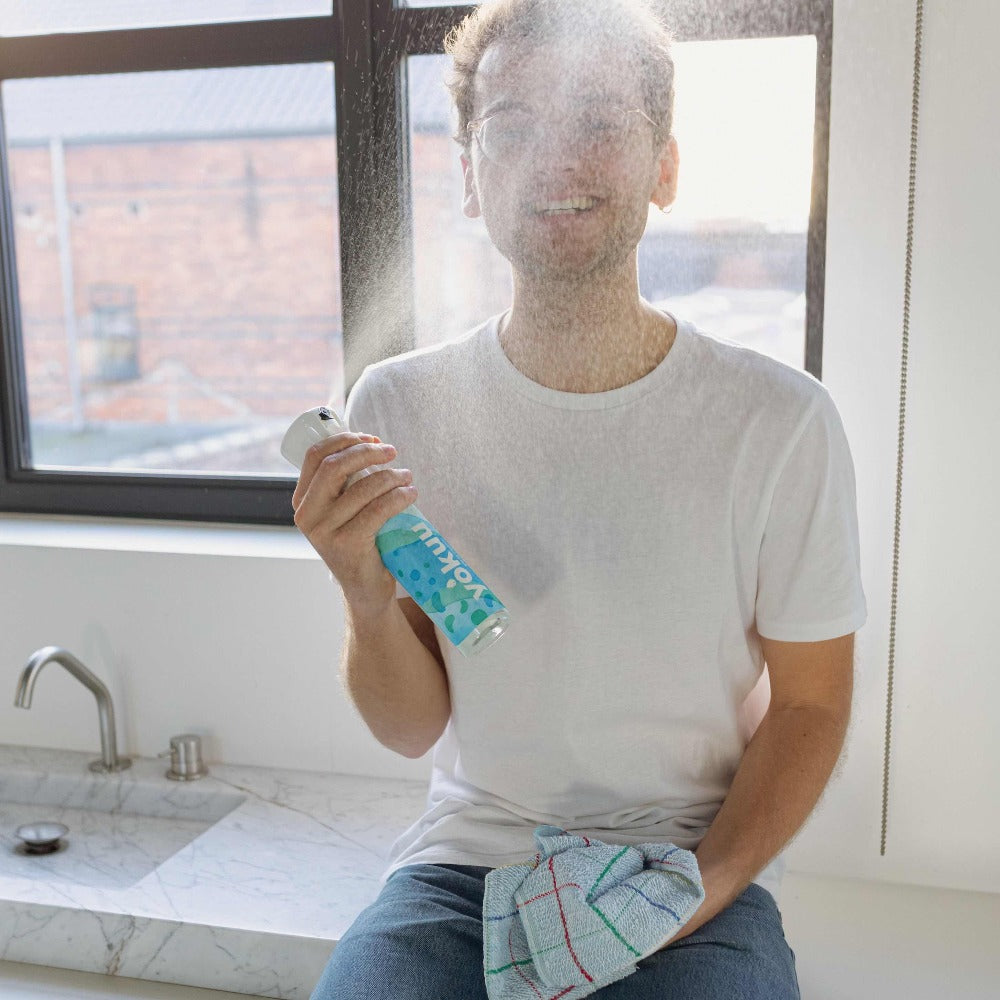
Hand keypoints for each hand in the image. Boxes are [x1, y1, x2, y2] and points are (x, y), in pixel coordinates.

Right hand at [291, 430, 416, 612]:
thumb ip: (346, 482)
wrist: (365, 587)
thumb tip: (371, 442)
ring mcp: (325, 531)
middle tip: (392, 452)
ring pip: (362, 488)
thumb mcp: (342, 510)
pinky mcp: (348, 545)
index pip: (314, 456)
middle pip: (335, 466)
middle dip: (367, 452)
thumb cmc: (359, 541)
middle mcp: (307, 515)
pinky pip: (378, 510)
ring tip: (407, 477)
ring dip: (391, 476)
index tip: (371, 437)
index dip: (344, 440)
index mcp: (302, 500)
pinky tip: (410, 494)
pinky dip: (399, 497)